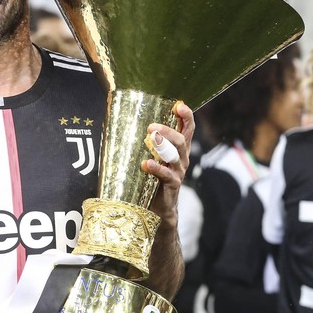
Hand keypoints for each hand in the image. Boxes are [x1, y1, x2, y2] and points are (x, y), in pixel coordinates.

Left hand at [141, 102, 194, 225]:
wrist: (159, 207)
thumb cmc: (153, 178)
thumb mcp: (154, 157)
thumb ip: (148, 143)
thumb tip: (125, 122)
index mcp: (179, 149)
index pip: (187, 129)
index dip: (186, 116)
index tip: (180, 105)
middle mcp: (181, 158)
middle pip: (181, 140)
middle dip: (168, 131)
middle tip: (152, 127)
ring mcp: (178, 171)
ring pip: (175, 155)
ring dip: (163, 145)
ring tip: (152, 138)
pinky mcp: (173, 184)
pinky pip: (166, 174)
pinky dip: (156, 168)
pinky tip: (146, 164)